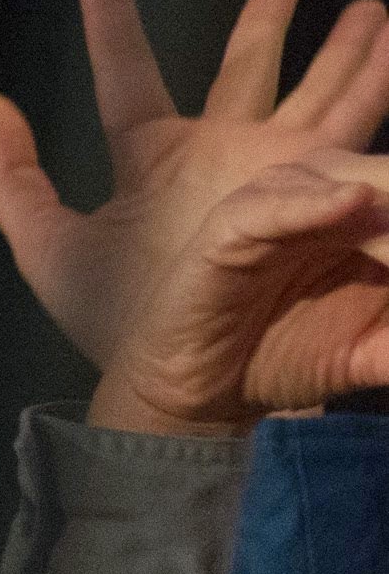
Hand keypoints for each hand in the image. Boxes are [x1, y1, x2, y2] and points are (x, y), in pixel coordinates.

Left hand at [0, 0, 388, 429]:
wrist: (182, 376)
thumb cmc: (113, 320)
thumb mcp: (47, 248)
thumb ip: (13, 178)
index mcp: (153, 156)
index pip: (127, 71)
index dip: (110, 12)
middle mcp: (221, 155)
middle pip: (247, 73)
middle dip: (269, 30)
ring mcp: (277, 171)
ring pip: (320, 93)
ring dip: (346, 50)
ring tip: (371, 10)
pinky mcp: (324, 193)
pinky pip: (361, 135)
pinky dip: (377, 90)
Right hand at [86, 156, 388, 431]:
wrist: (203, 394)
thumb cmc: (289, 358)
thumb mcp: (375, 351)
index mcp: (370, 216)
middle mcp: (331, 196)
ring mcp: (280, 203)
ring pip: (350, 180)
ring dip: (385, 208)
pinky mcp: (227, 227)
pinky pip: (271, 206)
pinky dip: (312, 204)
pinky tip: (355, 205)